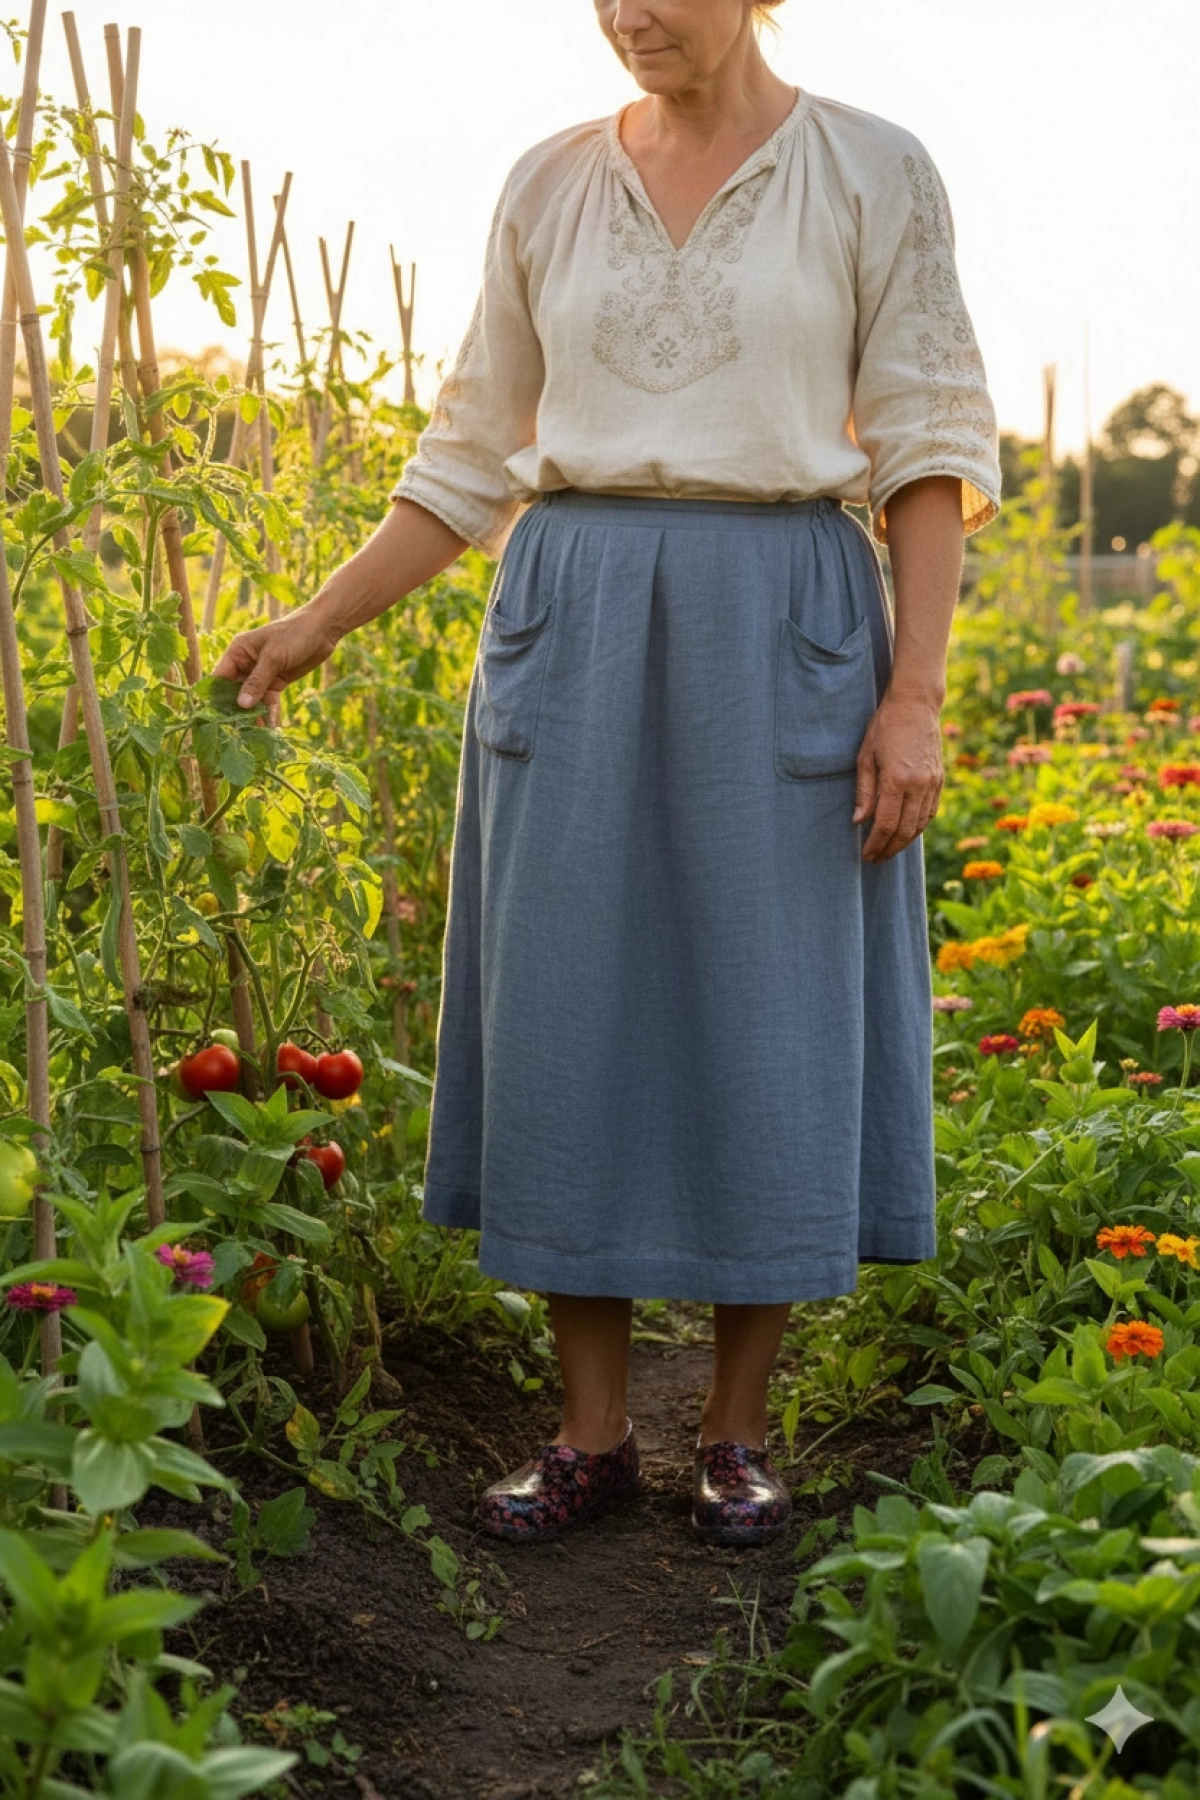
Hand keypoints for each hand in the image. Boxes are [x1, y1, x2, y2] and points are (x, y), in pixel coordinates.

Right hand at [210, 604, 342, 723]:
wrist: (322, 631)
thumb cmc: (293, 635)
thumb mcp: (273, 657)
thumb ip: (257, 681)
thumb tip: (241, 705)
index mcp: (238, 652)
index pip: (219, 677)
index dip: (216, 697)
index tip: (215, 717)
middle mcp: (245, 664)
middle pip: (234, 692)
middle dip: (236, 710)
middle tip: (236, 730)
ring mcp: (261, 675)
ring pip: (252, 699)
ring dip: (253, 715)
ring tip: (254, 733)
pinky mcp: (276, 683)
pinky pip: (267, 701)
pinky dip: (268, 712)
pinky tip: (270, 726)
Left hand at [851, 691, 943, 862]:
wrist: (916, 705)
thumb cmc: (884, 727)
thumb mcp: (865, 756)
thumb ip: (864, 792)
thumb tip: (859, 821)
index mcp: (897, 779)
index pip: (886, 824)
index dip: (876, 844)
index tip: (867, 855)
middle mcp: (919, 785)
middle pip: (905, 830)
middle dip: (890, 849)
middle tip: (876, 859)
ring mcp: (933, 783)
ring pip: (920, 824)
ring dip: (904, 842)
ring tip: (889, 850)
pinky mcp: (939, 780)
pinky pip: (930, 812)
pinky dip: (918, 827)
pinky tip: (906, 832)